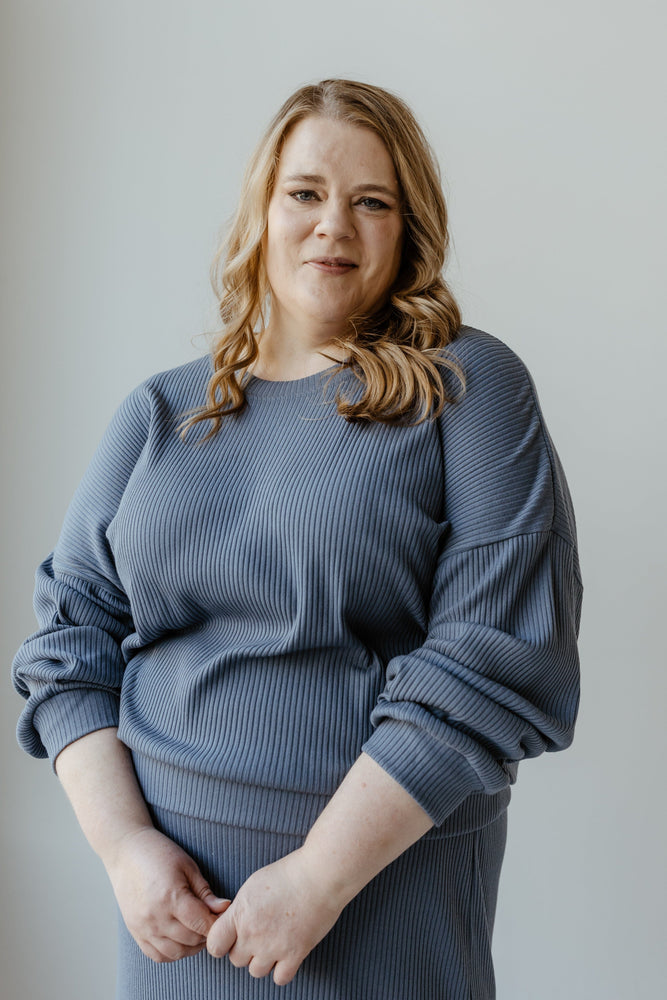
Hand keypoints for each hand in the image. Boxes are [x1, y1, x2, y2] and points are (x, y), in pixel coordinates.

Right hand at [104, 826, 229, 962]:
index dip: (217, 923)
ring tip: (197, 929)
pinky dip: (173, 952)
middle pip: (191, 940)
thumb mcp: (187, 866)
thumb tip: (224, 908)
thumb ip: (205, 892)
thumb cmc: (159, 854)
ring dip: (191, 946)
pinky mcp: (135, 933)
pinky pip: (158, 955)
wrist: (125, 853)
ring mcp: (143, 928)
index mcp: (171, 898)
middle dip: (206, 933)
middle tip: (211, 920)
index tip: (222, 916)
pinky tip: (179, 938)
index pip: (202, 924)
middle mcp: (155, 917)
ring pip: (176, 953)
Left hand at [206, 848, 344, 984]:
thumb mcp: (253, 885)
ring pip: (256, 971)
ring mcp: (273, 948)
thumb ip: (240, 909)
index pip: (214, 945)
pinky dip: (282, 970)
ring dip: (263, 960)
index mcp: (239, 914)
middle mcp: (252, 934)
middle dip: (245, 949)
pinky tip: (287, 953)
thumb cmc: (288, 873)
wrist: (319, 876)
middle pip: (236, 959)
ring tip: (275, 941)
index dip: (221, 943)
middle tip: (260, 933)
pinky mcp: (295, 955)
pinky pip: (280, 978)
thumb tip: (234, 924)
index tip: (230, 937)